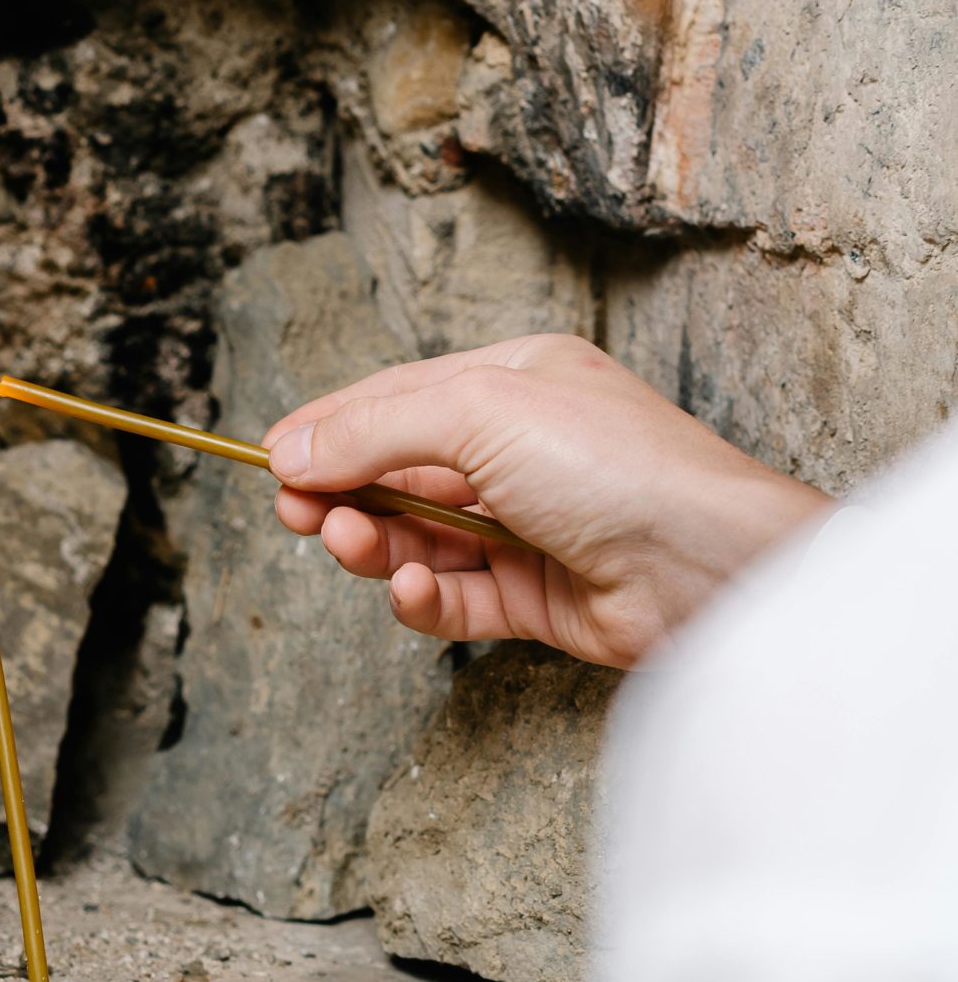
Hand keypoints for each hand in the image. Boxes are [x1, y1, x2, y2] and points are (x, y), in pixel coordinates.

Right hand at [264, 333, 831, 667]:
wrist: (710, 566)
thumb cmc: (616, 464)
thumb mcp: (479, 413)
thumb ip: (376, 431)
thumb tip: (293, 453)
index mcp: (517, 382)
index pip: (400, 397)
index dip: (331, 427)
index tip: (271, 458)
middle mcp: (523, 451)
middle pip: (402, 471)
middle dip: (344, 490)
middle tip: (295, 512)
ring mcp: (531, 527)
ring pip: (420, 538)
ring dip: (374, 544)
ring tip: (348, 544)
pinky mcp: (540, 599)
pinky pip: (456, 598)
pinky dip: (421, 596)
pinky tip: (407, 589)